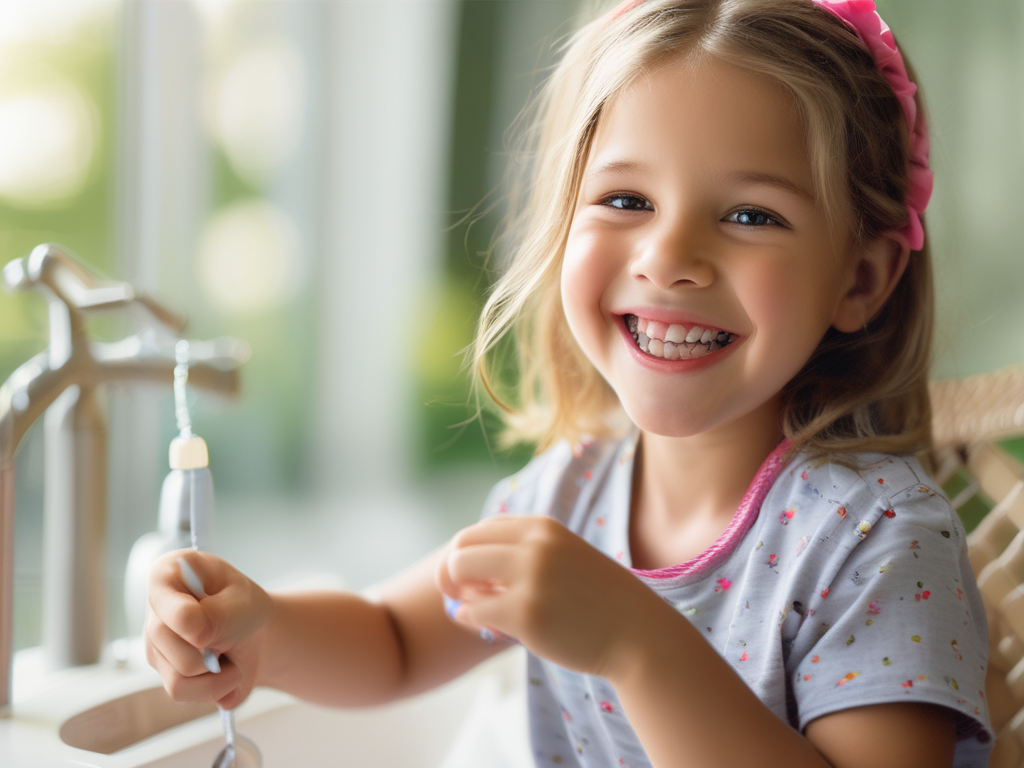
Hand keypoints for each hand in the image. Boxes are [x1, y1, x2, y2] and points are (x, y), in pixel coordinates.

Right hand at [145, 549, 271, 709]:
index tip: (206, 622)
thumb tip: (196, 637)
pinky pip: (181, 691)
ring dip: (215, 673)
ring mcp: (153, 641)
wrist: (254, 635)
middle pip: (165, 639)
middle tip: (232, 635)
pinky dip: (212, 687)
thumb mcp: (243, 602)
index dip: (185, 614)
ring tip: (229, 654)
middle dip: (208, 646)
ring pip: (174, 673)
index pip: (160, 594)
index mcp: (169, 572)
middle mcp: (154, 607)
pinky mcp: (161, 669)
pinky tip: (223, 671)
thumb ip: (219, 615)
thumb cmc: (244, 608)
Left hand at [435, 515, 665, 678]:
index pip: (480, 529)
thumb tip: (459, 574)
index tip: (480, 581)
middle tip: (464, 596)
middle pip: (461, 545)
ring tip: (484, 612)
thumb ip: (520, 556)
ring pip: (458, 572)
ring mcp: (529, 577)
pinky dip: (469, 619)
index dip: (470, 556)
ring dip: (460, 594)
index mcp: (542, 527)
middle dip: (452, 572)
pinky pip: (471, 611)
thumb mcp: (563, 559)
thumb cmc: (596, 601)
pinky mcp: (525, 614)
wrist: (637, 634)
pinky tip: (492, 629)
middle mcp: (534, 544)